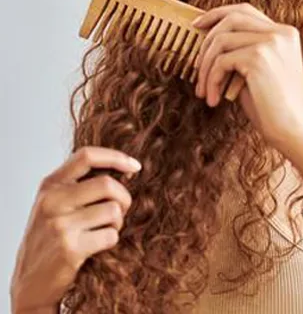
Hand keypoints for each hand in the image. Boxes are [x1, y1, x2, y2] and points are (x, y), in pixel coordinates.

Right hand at [10, 147, 140, 312]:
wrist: (31, 283)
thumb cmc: (50, 240)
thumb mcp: (55, 205)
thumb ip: (80, 185)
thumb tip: (126, 169)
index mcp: (49, 186)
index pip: (87, 155)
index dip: (117, 157)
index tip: (135, 166)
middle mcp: (52, 201)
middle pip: (108, 184)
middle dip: (124, 198)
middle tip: (118, 212)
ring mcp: (60, 224)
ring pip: (114, 210)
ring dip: (117, 223)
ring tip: (102, 231)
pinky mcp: (70, 248)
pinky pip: (111, 235)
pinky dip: (111, 241)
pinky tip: (96, 247)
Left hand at [191, 3, 302, 150]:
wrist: (295, 131)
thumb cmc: (275, 108)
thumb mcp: (259, 72)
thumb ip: (243, 51)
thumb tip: (208, 41)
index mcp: (286, 34)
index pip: (245, 11)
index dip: (218, 14)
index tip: (197, 26)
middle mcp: (281, 33)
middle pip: (231, 18)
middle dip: (206, 38)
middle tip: (194, 65)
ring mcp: (271, 42)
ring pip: (221, 40)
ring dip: (206, 67)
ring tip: (204, 91)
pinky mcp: (258, 57)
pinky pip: (221, 61)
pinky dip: (211, 81)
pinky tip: (214, 100)